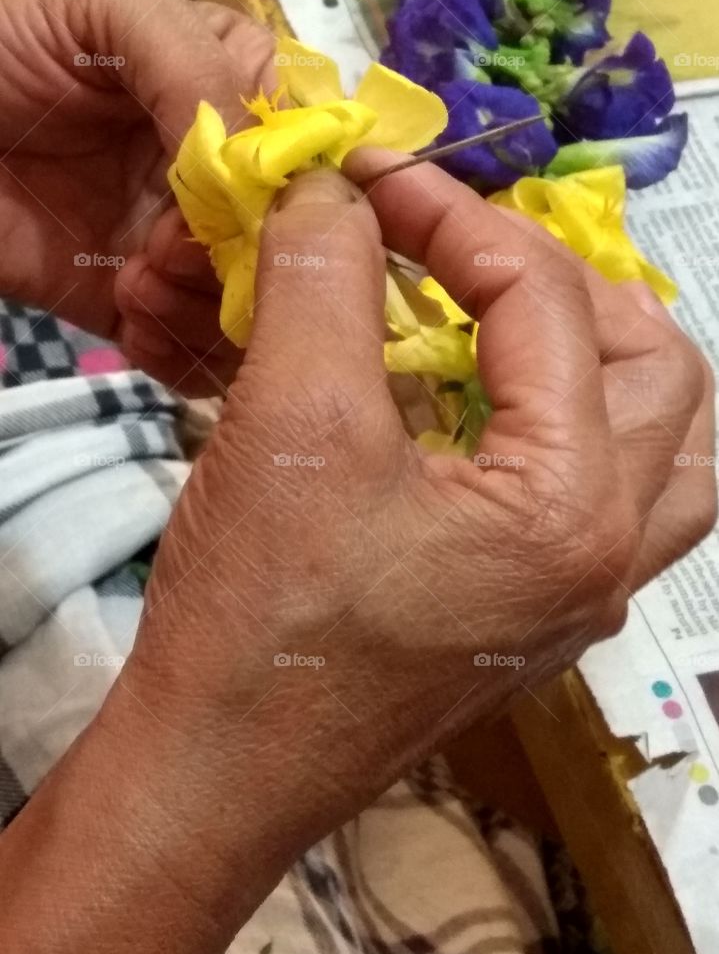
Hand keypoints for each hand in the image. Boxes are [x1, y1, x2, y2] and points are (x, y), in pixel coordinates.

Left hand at [0, 0, 273, 393]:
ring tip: (136, 283)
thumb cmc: (1, 35)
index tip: (270, 204)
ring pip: (252, 300)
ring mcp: (175, 240)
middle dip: (248, 252)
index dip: (310, 177)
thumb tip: (265, 166)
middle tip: (170, 248)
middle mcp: (215, 170)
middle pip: (290, 236)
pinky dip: (178, 350)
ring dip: (209, 304)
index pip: (310, 141)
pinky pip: (191, 349)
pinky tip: (131, 319)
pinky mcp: (132, 301)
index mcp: (227, 86)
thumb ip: (200, 60)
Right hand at [125, 153, 716, 843]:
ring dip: (603, 360)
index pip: (551, 303)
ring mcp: (579, 593)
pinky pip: (609, 497)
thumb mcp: (293, 421)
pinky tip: (482, 406)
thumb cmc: (263, 621)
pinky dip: (570, 425)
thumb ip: (325, 278)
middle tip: (468, 249)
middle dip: (564, 283)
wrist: (221, 768)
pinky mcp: (534, 612)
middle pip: (659, 371)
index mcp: (571, 505)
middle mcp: (605, 554)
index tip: (377, 185)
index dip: (458, 217)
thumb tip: (336, 193)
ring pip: (664, 445)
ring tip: (516, 320)